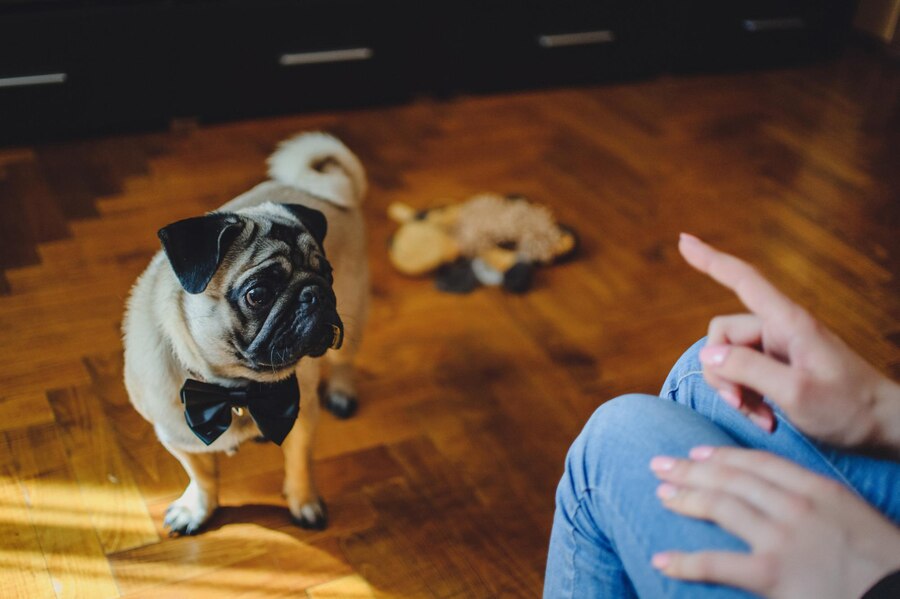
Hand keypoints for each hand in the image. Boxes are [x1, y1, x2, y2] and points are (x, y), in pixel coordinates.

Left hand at [650, 446, 899, 598]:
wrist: (897, 595)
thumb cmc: (883, 562)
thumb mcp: (854, 517)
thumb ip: (817, 502)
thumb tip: (781, 497)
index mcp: (819, 489)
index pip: (759, 463)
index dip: (722, 456)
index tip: (697, 452)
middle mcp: (797, 506)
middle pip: (732, 478)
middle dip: (691, 469)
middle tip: (661, 465)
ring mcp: (783, 539)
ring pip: (721, 506)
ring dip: (685, 498)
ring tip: (661, 495)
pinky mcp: (772, 575)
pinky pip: (717, 563)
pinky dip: (685, 562)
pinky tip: (662, 560)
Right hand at [678, 233, 899, 450]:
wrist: (885, 428)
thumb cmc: (849, 409)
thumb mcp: (795, 393)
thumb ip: (748, 369)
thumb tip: (707, 354)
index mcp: (788, 323)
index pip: (743, 280)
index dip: (710, 259)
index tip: (683, 240)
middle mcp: (780, 330)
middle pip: (722, 336)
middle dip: (721, 372)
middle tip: (739, 404)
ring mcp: (779, 349)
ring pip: (729, 360)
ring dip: (735, 391)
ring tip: (759, 416)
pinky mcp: (780, 369)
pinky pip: (745, 376)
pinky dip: (748, 399)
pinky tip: (766, 419)